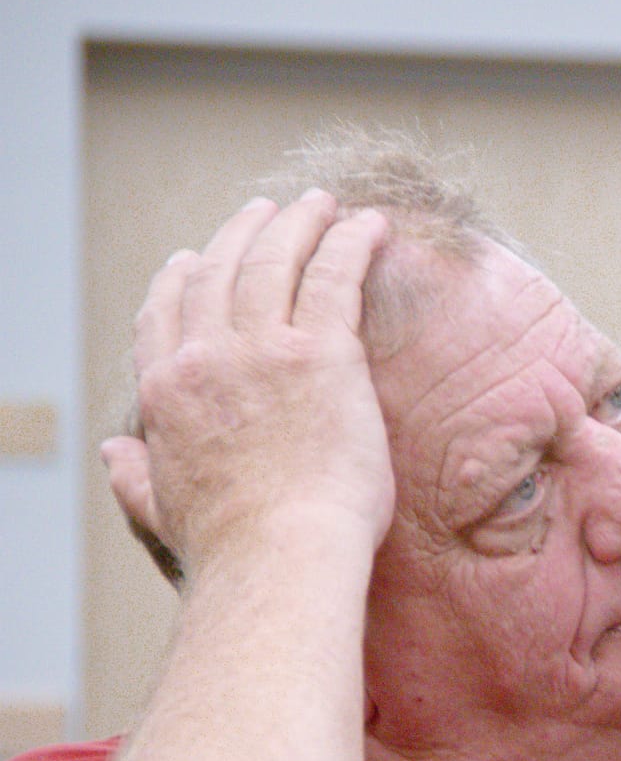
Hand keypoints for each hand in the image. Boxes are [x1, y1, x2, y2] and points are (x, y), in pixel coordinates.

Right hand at [101, 192, 391, 583]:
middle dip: (245, 233)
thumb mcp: (161, 508)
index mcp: (165, 393)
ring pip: (277, 262)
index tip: (195, 258)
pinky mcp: (324, 354)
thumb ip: (134, 474)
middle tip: (271, 210)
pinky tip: (369, 225)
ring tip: (322, 203)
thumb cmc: (232, 548)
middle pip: (221, 273)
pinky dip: (351, 242)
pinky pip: (335, 276)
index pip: (164, 315)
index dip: (180, 279)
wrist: (280, 556)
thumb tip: (111, 450)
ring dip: (300, 223)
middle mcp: (207, 358)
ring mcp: (265, 350)